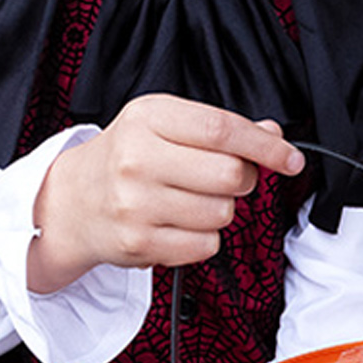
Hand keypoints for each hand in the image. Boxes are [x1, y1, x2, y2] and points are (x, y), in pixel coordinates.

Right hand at [28, 93, 303, 292]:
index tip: (290, 158)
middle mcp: (138, 159)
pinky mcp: (139, 244)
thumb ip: (220, 129)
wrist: (72, 201)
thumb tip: (273, 137)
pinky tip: (177, 223)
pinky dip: (203, 238)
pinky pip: (206, 245)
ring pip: (223, 214)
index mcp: (148, 118)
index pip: (222, 130)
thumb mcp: (165, 124)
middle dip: (242, 179)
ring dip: (220, 209)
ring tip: (189, 199)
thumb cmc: (126, 157)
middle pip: (230, 175)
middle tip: (223, 177)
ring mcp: (136, 205)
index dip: (266, 146)